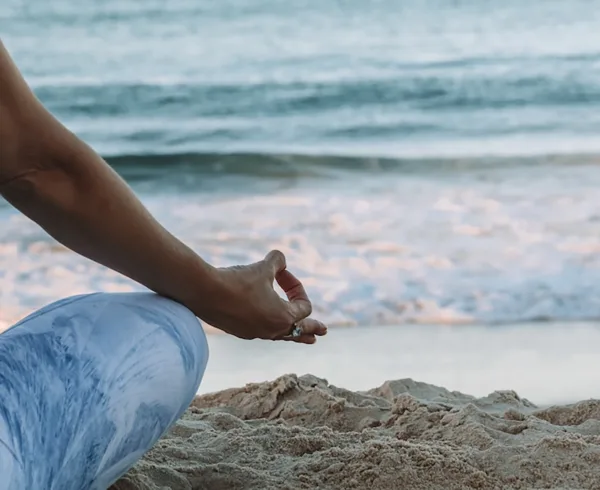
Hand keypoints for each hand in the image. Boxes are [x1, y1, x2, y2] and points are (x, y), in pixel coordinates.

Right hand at [190, 250, 326, 343]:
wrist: (205, 293)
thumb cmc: (238, 281)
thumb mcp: (262, 267)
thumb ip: (277, 262)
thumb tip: (281, 259)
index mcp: (283, 317)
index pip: (303, 306)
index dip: (296, 286)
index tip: (281, 272)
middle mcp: (272, 330)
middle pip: (299, 331)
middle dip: (312, 328)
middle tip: (323, 332)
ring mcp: (255, 333)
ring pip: (281, 336)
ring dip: (294, 333)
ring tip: (307, 339)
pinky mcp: (240, 331)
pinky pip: (262, 332)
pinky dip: (270, 327)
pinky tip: (268, 326)